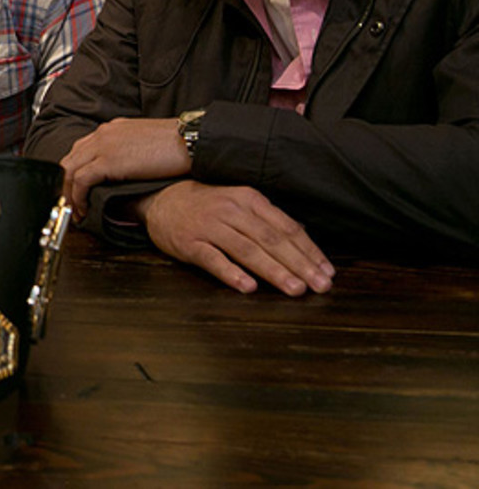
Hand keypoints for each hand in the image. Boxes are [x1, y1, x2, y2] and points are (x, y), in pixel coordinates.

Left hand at [59, 118, 190, 216]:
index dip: (75, 173)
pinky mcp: (108, 161)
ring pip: (70, 170)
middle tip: (70, 205)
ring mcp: (103, 146)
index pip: (81, 150)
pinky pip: (81, 180)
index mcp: (112, 129)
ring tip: (75, 212)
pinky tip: (84, 209)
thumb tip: (125, 173)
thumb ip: (129, 153)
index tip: (77, 190)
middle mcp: (103, 134)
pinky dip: (78, 197)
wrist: (190, 141)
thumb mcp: (146, 144)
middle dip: (66, 185)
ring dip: (69, 194)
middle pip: (70, 160)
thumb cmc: (177, 145)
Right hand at [138, 180, 334, 295]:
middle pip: (271, 240)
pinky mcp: (189, 243)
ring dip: (274, 271)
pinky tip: (248, 287)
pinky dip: (231, 273)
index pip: (286, 227)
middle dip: (299, 264)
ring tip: (294, 289)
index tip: (327, 271)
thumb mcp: (238, 202)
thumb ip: (266, 220)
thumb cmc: (205, 205)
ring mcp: (209, 226)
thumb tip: (302, 239)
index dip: (309, 250)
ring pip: (247, 250)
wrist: (160, 198)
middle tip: (320, 286)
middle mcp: (231, 211)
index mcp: (248, 199)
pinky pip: (213, 259)